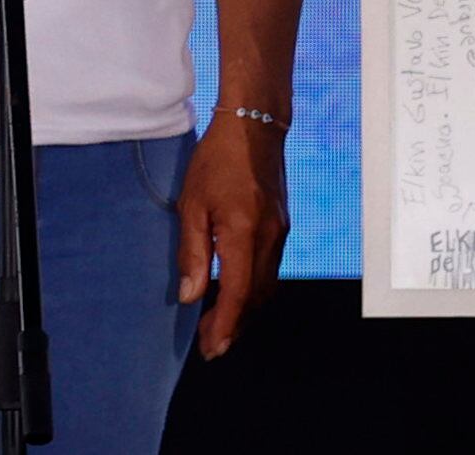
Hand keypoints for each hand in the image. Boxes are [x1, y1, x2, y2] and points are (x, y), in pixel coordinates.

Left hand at [175, 112, 287, 359]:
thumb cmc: (217, 160)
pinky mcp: (281, 225)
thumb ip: (193, 252)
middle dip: (235, 325)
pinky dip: (254, 289)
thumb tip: (192, 296)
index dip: (225, 324)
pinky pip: (270, 268)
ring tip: (220, 324)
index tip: (212, 348)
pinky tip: (236, 291)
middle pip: (256, 297)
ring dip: (246, 309)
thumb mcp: (193, 204)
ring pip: (266, 285)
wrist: (255, 126)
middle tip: (211, 346)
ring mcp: (280, 231)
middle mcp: (269, 237)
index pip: (238, 293)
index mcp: (244, 232)